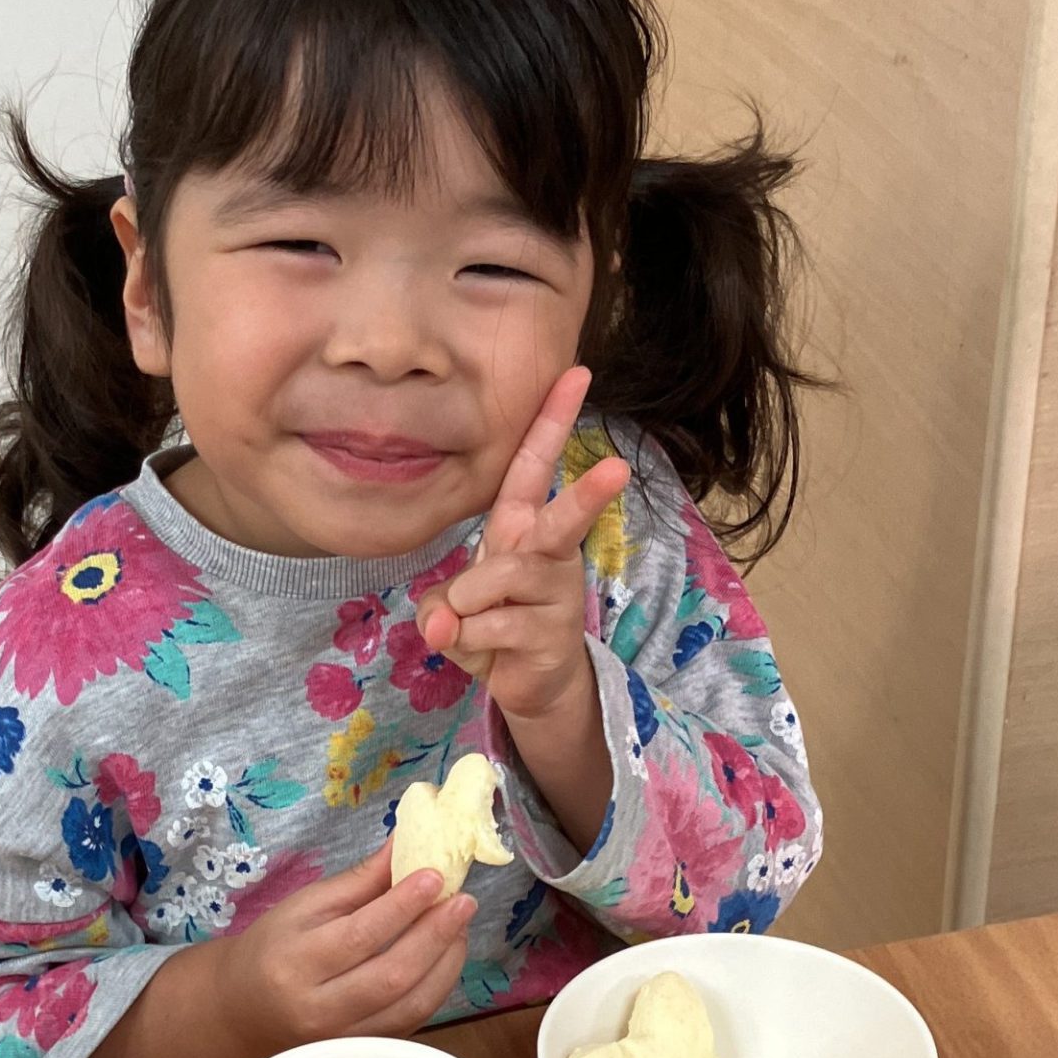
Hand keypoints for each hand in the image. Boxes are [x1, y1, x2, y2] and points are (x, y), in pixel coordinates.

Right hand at [217, 845, 474, 1054]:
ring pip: (410, 1005)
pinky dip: (437, 986)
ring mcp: (344, 1039)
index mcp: (295, 964)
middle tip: (463, 901)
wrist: (243, 1013)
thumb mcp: (302, 907)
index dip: (402, 906)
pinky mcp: (364, 1051)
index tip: (434, 875)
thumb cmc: (273, 949)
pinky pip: (412, 1021)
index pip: (359, 935)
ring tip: (460, 925)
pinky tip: (446, 956)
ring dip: (446, 962)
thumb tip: (406, 845)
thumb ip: (357, 882)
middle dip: (435, 935)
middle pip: (391, 975)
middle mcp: (319, 1009)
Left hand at [415, 366, 630, 727]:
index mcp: (522, 526)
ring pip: (502, 577)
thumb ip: (439, 605)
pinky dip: (468, 641)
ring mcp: (556, 593)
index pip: (533, 467)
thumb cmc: (491, 623)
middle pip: (563, 517)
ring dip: (467, 603)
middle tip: (618, 469)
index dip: (553, 420)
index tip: (577, 373)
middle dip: (588, 495)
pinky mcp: (554, 634)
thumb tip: (442, 625)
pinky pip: (491, 626)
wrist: (528, 684)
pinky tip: (482, 651)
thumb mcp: (453, 605)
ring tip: (466, 623)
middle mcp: (547, 552)